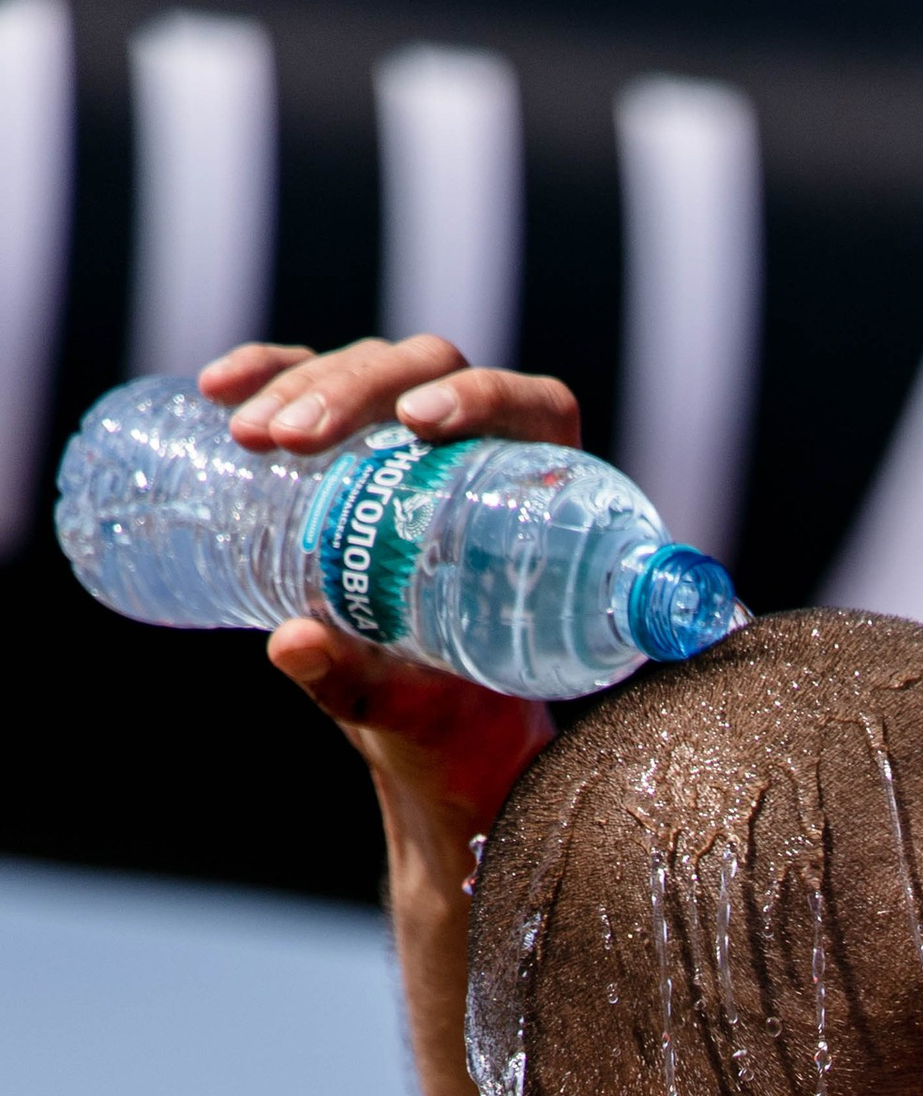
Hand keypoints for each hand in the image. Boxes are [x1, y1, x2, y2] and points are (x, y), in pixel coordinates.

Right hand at [199, 335, 569, 856]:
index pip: (530, 408)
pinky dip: (262, 373)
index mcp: (533, 501)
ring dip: (302, 382)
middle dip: (355, 390)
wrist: (425, 727)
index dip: (482, 396)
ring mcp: (410, 439)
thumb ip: (359, 683)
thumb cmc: (448, 714)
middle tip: (296, 440)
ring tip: (249, 435)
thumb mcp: (411, 708)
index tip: (417, 424)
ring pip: (367, 368)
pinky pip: (308, 382)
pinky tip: (216, 389)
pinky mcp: (349, 443)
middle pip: (430, 371)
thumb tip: (291, 642)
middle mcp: (478, 450)